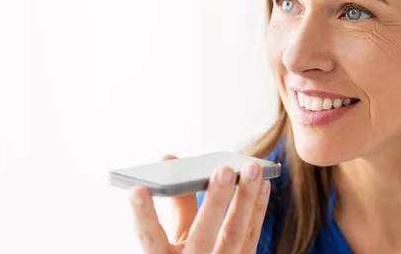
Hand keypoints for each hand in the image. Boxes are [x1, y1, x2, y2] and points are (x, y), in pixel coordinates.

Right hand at [129, 154, 270, 253]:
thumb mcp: (171, 240)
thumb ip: (175, 205)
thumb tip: (170, 160)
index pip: (150, 238)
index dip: (143, 214)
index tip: (137, 189)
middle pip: (203, 235)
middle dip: (215, 202)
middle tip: (224, 169)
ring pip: (235, 233)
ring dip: (245, 198)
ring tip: (251, 167)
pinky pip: (251, 235)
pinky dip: (257, 208)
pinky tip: (262, 183)